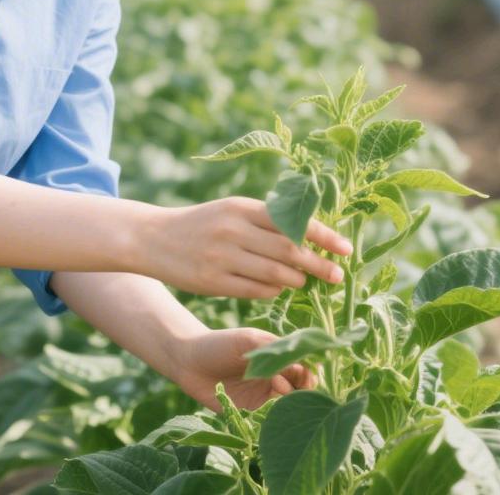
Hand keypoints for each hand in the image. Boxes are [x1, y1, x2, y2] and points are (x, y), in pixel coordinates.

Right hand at [134, 196, 351, 298]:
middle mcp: (233, 229)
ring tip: (303, 283)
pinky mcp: (213, 281)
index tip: (346, 249)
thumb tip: (310, 240)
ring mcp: (222, 256)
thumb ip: (264, 222)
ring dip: (296, 281)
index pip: (292, 221)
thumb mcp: (230, 211)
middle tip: (338, 275)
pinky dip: (271, 292)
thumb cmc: (202, 224)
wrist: (153, 237)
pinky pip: (255, 291)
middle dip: (318, 264)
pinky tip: (275, 290)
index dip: (323, 236)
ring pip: (275, 274)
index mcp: (241, 207)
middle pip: (289, 250)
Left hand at [171, 326, 317, 411]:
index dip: (308, 371)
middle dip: (303, 388)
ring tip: (278, 387)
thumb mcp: (248, 340)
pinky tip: (270, 406)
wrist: (188, 361)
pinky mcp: (251, 412)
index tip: (306, 372)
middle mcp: (273, 377)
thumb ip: (275, 352)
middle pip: (300, 388)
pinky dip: (276, 416)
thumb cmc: (218, 344)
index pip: (303, 367)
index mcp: (275, 357)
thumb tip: (303, 368)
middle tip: (293, 383)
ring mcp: (263, 395)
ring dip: (290, 400)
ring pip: (288, 404)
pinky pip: (271, 418)